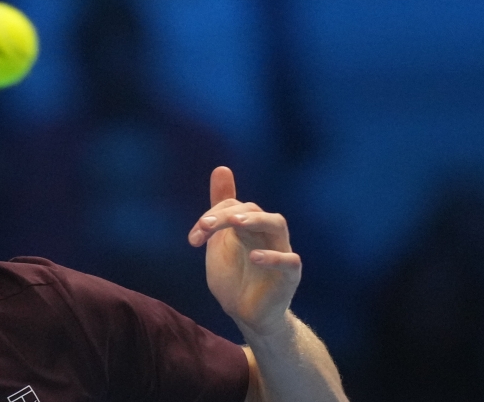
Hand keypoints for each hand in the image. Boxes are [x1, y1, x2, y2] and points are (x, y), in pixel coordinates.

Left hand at [188, 166, 300, 336]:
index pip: (234, 207)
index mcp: (248, 226)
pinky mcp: (289, 276)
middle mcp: (266, 234)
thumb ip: (219, 209)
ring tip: (236, 223)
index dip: (212, 216)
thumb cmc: (234, 276)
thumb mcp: (219, 241)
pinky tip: (254, 257)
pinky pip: (290, 261)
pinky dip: (274, 257)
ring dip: (255, 220)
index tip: (193, 238)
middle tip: (205, 226)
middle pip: (254, 210)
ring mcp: (280, 253)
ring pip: (277, 224)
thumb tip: (221, 168)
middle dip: (227, 214)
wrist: (245, 315)